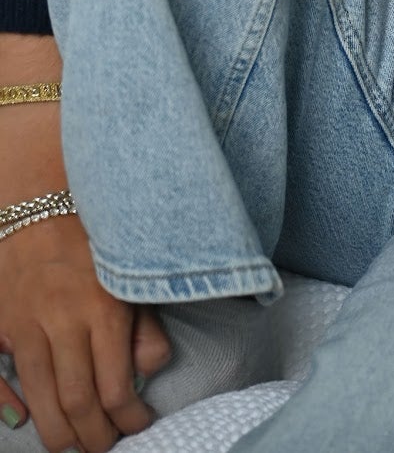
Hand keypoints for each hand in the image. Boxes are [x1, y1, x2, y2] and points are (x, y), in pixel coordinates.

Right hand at [0, 214, 169, 451]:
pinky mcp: (0, 323)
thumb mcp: (129, 273)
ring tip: (74, 443)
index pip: (116, 387)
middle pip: (77, 402)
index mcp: (102, 308)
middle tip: (105, 445)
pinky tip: (22, 418)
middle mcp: (63, 320)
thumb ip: (143, 324)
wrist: (41, 196)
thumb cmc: (94, 235)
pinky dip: (6, 404)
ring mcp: (26, 324)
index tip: (139, 424)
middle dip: (94, 437)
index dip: (129, 418)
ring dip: (58, 433)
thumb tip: (149, 371)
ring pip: (39, 398)